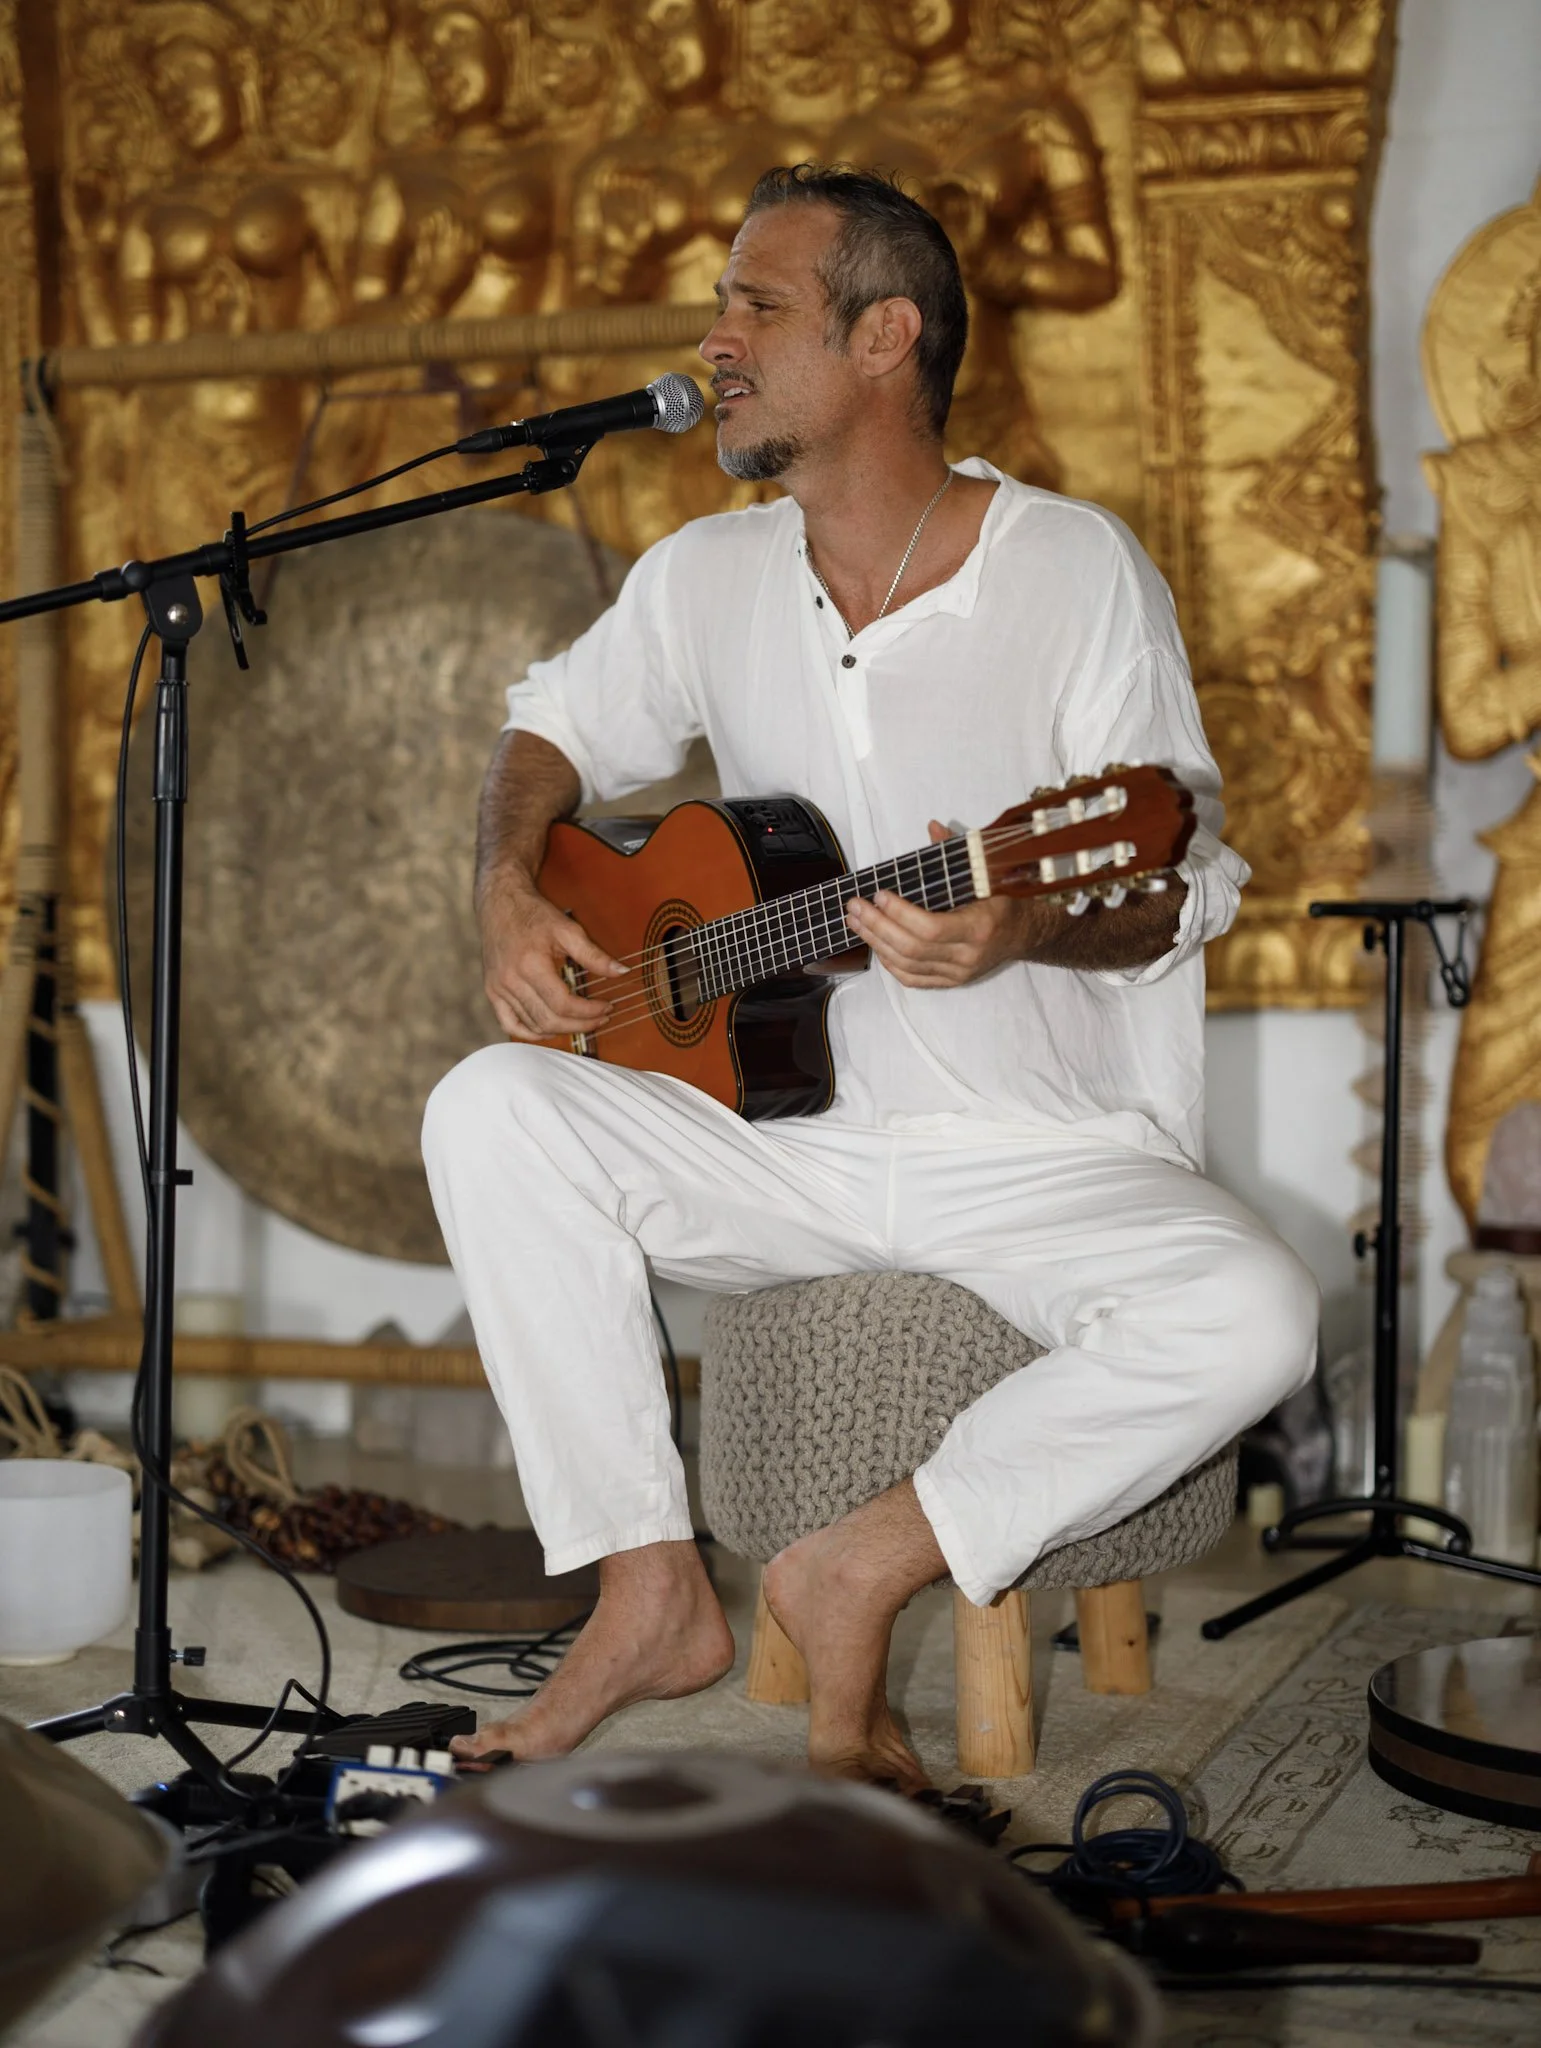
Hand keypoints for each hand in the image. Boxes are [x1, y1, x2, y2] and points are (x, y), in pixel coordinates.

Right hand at [479, 869, 626, 1040]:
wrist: (500, 903)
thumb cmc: (534, 914)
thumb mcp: (568, 930)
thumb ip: (594, 955)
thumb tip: (621, 972)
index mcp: (530, 965)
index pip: (564, 1004)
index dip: (589, 1011)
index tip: (607, 1007)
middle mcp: (511, 980)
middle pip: (549, 1020)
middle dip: (580, 1025)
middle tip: (600, 1019)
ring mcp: (498, 988)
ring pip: (532, 1025)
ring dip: (560, 1031)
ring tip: (581, 1022)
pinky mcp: (492, 991)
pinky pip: (509, 1024)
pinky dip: (530, 1033)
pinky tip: (549, 1030)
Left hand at [842, 822, 1035, 988]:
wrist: (1024, 934)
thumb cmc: (1001, 900)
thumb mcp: (985, 874)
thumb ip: (956, 852)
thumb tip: (933, 827)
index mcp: (979, 927)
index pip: (930, 928)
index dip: (900, 913)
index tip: (879, 894)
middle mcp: (968, 955)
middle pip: (912, 948)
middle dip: (877, 926)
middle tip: (855, 906)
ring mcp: (958, 973)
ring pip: (907, 965)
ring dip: (876, 942)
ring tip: (856, 921)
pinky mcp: (951, 982)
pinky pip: (912, 979)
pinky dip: (889, 962)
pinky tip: (875, 943)